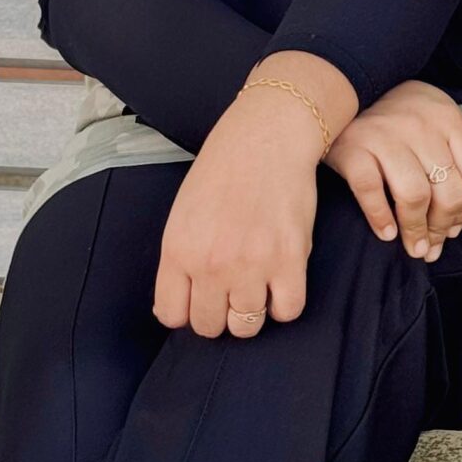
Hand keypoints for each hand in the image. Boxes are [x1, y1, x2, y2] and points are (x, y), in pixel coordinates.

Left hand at [152, 82, 322, 339]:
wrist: (268, 135)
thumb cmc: (224, 168)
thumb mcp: (183, 212)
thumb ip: (179, 260)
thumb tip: (177, 309)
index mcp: (178, 249)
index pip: (172, 316)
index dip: (188, 311)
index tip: (200, 298)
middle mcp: (210, 263)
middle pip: (210, 326)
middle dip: (220, 313)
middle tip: (232, 289)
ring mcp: (251, 264)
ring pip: (248, 326)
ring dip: (252, 310)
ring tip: (258, 283)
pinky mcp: (290, 260)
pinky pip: (287, 311)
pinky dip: (285, 303)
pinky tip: (281, 281)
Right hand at [324, 78, 461, 260]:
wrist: (345, 89)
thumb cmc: (402, 115)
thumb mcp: (446, 127)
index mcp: (448, 119)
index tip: (453, 228)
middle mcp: (420, 125)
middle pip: (448, 191)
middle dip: (442, 227)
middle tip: (430, 246)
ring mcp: (385, 135)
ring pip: (414, 195)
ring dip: (415, 230)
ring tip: (414, 247)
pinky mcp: (353, 148)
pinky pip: (371, 191)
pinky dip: (380, 218)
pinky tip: (387, 232)